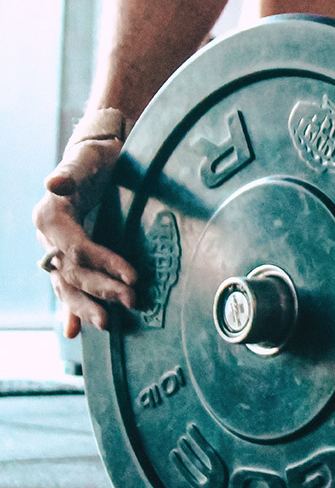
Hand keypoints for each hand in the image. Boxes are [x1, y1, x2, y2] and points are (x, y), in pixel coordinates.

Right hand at [33, 111, 138, 336]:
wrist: (95, 156)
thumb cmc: (94, 157)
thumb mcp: (85, 159)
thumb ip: (70, 172)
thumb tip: (54, 182)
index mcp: (50, 217)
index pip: (77, 248)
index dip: (104, 263)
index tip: (133, 276)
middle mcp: (48, 237)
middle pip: (73, 272)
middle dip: (101, 290)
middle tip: (130, 303)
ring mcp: (56, 249)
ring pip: (67, 285)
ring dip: (85, 308)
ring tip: (105, 325)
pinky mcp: (69, 256)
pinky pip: (67, 286)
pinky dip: (70, 309)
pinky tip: (74, 331)